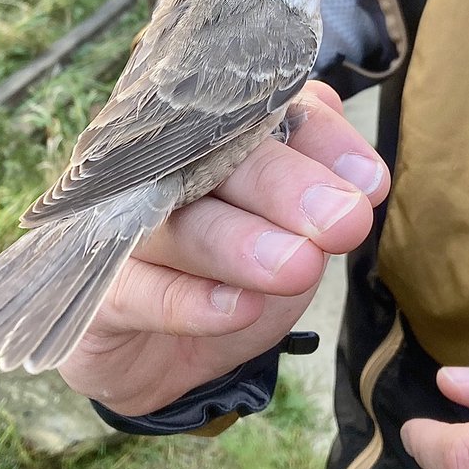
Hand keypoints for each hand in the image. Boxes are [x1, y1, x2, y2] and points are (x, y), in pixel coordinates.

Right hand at [59, 81, 387, 414]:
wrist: (161, 356)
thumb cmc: (230, 275)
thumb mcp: (291, 237)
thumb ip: (321, 199)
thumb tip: (361, 181)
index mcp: (207, 135)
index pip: (260, 111)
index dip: (319, 140)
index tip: (370, 185)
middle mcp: (155, 167)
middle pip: (210, 156)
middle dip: (285, 186)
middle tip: (341, 222)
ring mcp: (117, 225)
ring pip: (173, 222)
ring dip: (238, 243)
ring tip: (297, 266)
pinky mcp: (98, 291)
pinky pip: (137, 290)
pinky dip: (192, 301)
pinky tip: (239, 308)